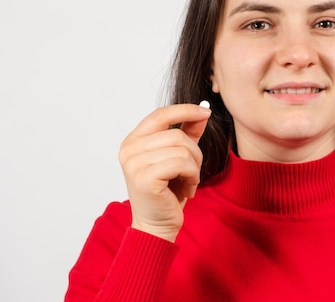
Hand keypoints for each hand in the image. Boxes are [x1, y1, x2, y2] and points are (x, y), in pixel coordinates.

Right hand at [118, 103, 211, 241]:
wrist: (157, 225)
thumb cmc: (166, 192)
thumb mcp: (178, 157)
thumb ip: (187, 133)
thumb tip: (202, 111)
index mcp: (133, 141)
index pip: (160, 115)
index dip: (184, 110)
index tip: (205, 111)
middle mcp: (129, 150)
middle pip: (176, 135)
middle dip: (195, 153)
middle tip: (193, 172)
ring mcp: (134, 164)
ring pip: (182, 149)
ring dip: (194, 168)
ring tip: (188, 182)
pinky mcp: (144, 178)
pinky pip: (181, 164)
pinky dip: (192, 177)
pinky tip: (186, 190)